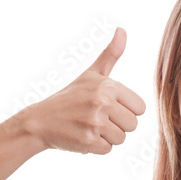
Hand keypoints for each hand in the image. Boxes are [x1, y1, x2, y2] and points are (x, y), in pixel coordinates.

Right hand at [22, 27, 145, 154]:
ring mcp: (95, 122)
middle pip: (132, 125)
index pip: (140, 107)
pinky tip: (82, 136)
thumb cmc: (70, 97)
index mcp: (107, 85)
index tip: (109, 108)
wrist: (40, 120)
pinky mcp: (88, 141)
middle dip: (117, 126)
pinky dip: (96, 147)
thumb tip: (122, 30)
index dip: (126, 111)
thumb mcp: (90, 74)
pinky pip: (108, 150)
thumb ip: (110, 55)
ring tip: (88, 127)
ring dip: (107, 137)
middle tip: (97, 119)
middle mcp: (102, 102)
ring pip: (121, 139)